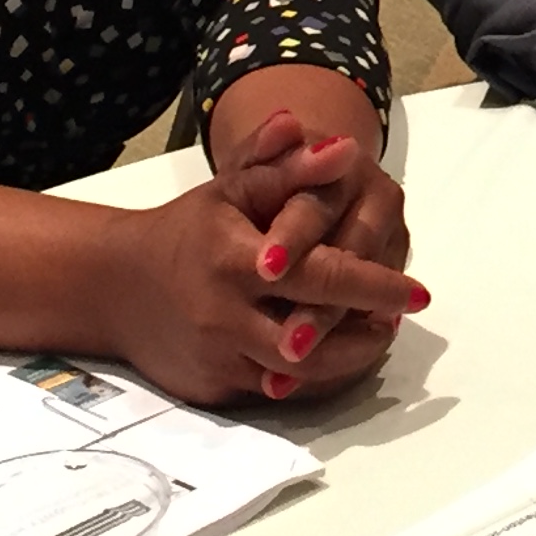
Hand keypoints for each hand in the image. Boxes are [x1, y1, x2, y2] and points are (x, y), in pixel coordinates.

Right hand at [213, 105, 414, 392]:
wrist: (116, 286)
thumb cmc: (189, 229)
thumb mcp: (233, 187)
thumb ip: (287, 166)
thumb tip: (343, 146)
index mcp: (234, 260)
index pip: (320, 275)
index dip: (375, 286)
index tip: (419, 292)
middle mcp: (224, 315)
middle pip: (312, 338)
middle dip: (366, 333)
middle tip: (401, 315)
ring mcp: (217, 357)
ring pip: (298, 374)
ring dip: (346, 358)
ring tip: (377, 332)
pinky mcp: (213, 387)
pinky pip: (274, 390)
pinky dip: (311, 376)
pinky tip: (337, 352)